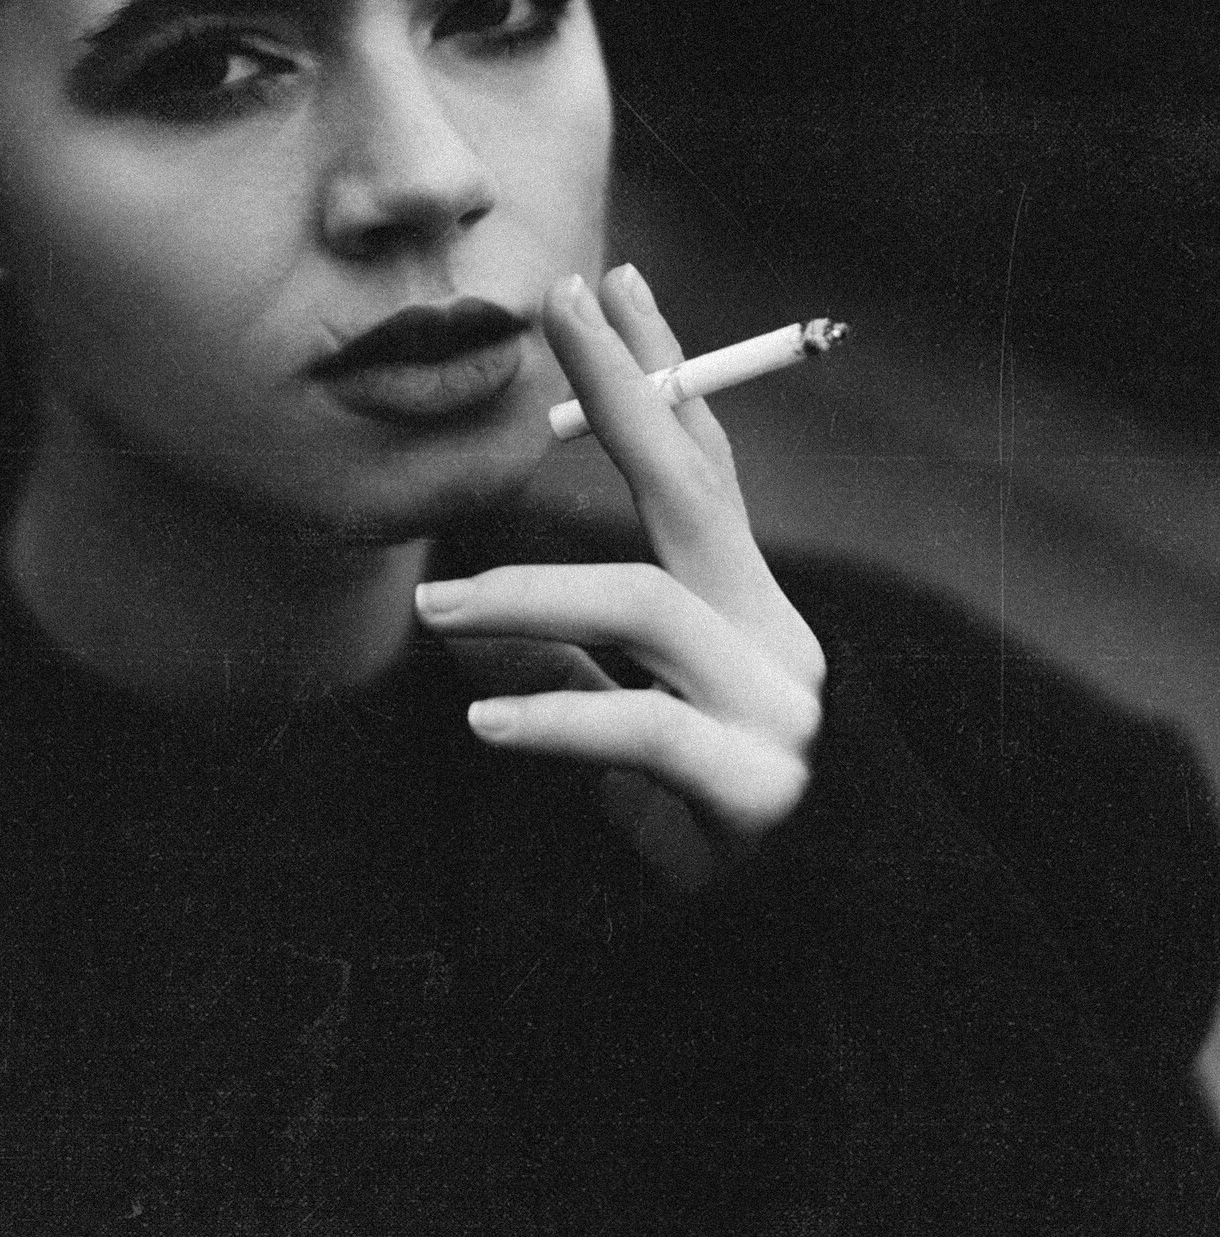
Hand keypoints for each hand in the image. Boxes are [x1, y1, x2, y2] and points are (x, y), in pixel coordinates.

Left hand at [415, 265, 824, 887]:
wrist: (803, 950)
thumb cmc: (704, 828)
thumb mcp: (632, 734)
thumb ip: (579, 671)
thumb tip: (488, 629)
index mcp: (748, 613)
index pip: (703, 467)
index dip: (660, 374)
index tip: (614, 285)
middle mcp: (775, 639)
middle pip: (693, 488)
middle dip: (625, 388)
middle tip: (557, 307)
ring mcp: (777, 710)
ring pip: (644, 607)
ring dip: (526, 594)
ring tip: (434, 612)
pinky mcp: (758, 789)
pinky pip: (640, 729)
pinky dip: (554, 716)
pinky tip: (483, 719)